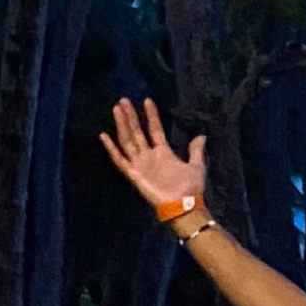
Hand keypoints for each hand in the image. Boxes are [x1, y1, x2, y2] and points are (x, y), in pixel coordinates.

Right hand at [99, 98, 206, 216]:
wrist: (184, 205)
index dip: (151, 116)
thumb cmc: (191, 188)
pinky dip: (111, 148)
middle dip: (131, 116)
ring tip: (117, 109)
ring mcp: (140, 164)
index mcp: (164, 152)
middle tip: (124, 100)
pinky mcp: (134, 173)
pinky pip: (120, 159)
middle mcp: (149, 156)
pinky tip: (103, 135)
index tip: (147, 100)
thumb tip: (202, 135)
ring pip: (128, 140)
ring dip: (122, 125)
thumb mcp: (197, 166)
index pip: (155, 129)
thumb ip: (196, 150)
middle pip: (137, 132)